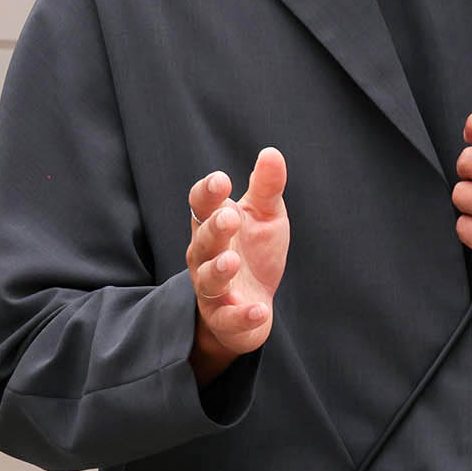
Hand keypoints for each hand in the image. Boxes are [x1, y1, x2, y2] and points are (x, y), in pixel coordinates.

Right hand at [187, 148, 288, 382]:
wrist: (252, 306)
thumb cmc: (253, 253)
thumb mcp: (265, 217)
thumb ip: (266, 188)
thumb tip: (271, 152)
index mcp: (213, 226)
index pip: (200, 206)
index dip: (207, 193)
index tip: (221, 179)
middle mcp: (206, 257)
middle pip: (202, 241)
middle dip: (214, 229)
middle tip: (228, 217)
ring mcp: (213, 289)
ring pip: (208, 280)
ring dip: (219, 270)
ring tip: (233, 260)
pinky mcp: (225, 318)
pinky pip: (229, 318)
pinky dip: (243, 315)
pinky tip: (259, 310)